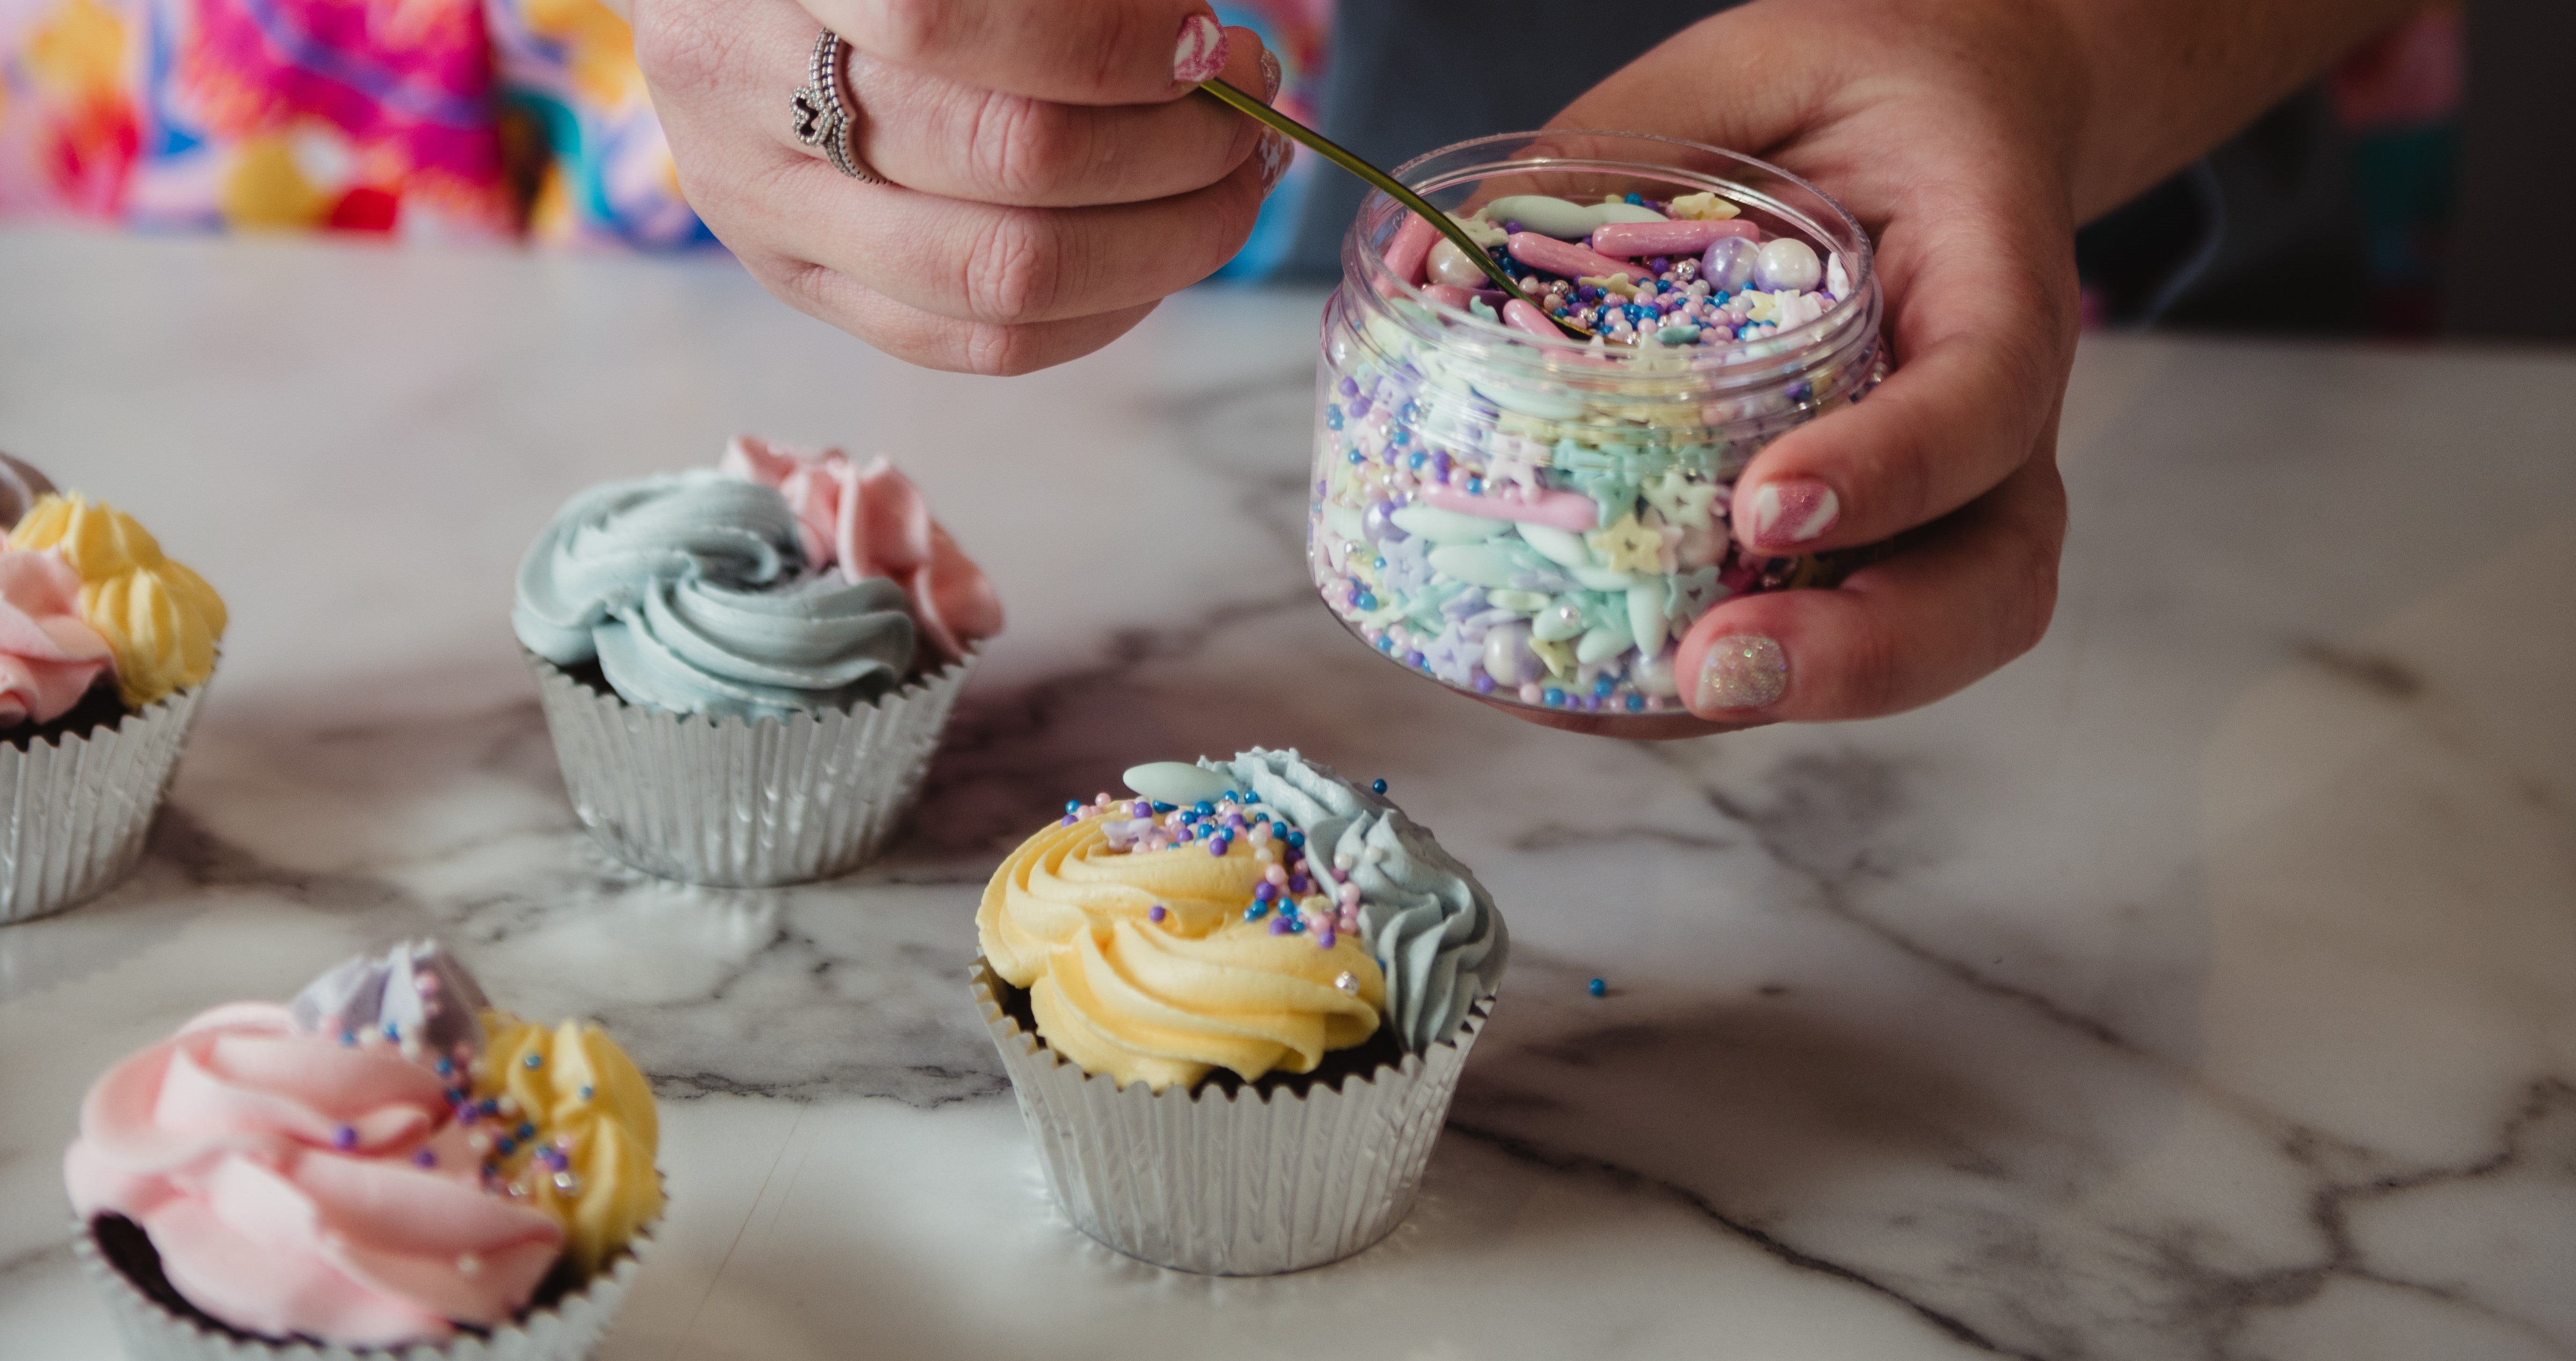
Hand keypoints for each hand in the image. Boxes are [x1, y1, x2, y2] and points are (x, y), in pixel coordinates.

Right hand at [631, 0, 1289, 374]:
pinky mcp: (799, 284)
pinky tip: (1163, 255)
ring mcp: (763, 212)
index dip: (1109, 44)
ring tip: (1230, 181)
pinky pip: (976, 344)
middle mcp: (742, 98)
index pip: (944, 22)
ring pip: (1000, 276)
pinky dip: (1102, 310)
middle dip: (1169, 146)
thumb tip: (1202, 50)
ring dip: (1159, 239)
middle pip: (1001, 162)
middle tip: (1247, 112)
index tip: (1208, 41)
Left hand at [1519, 0, 2080, 735]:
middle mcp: (1986, 433)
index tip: (1770, 500)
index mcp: (1995, 293)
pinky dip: (1705, 682)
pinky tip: (1579, 683)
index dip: (1893, 469)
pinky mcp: (1859, 543)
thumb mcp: (1748, 73)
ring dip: (1772, 695)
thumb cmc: (1846, 95)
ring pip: (1915, 642)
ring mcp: (1936, 507)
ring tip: (1621, 701)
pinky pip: (1813, 632)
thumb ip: (1627, 147)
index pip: (1983, 402)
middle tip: (1715, 669)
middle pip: (1984, 586)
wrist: (1928, 118)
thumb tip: (1441, 268)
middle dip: (1858, 657)